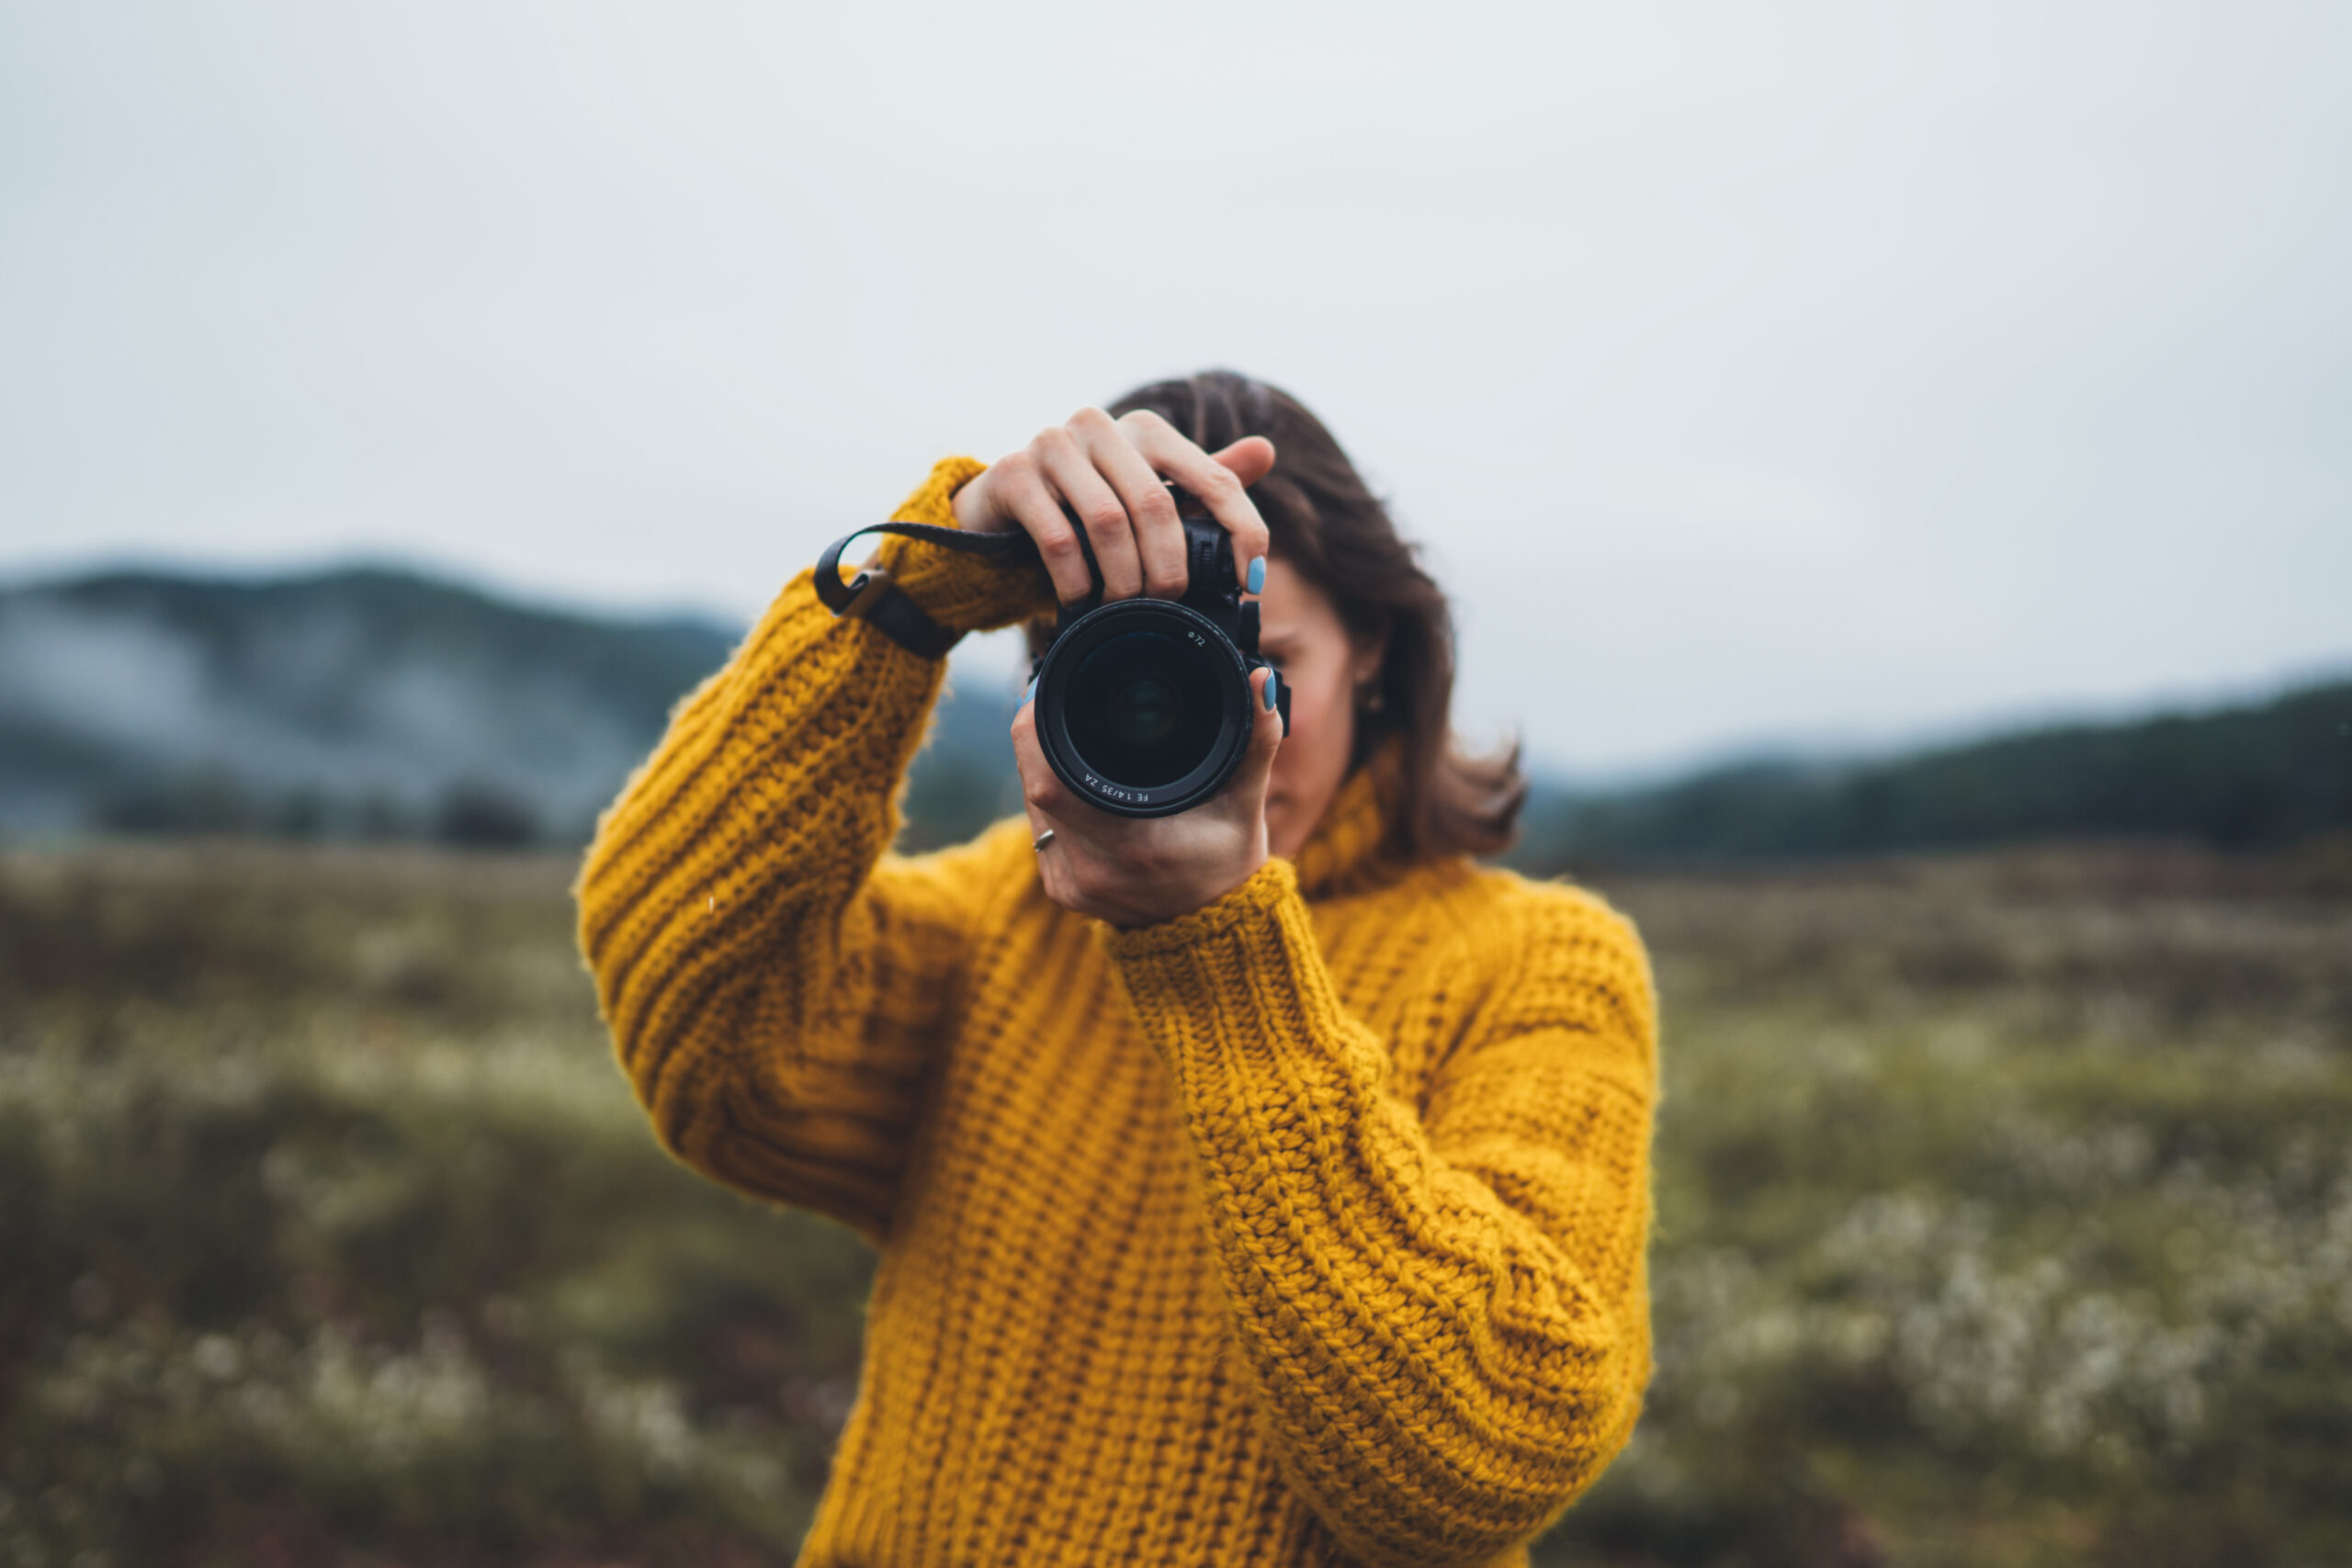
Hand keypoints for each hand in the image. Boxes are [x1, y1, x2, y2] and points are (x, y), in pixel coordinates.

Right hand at [952, 406, 1275, 605]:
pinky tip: (1080, 600)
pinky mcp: (1011, 474)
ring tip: (1125, 609)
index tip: (1252, 583)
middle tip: (1169, 605)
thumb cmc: (1084, 511)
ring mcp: (1052, 444)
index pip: (1214, 478)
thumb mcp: (1148, 498)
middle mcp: (1100, 425)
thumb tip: (1266, 450)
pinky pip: (1057, 537)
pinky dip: (1077, 581)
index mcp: (1146, 429)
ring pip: (1108, 522)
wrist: (998, 515)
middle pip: (1157, 505)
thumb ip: (1202, 480)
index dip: (1242, 531)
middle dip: (1169, 568)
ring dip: (1122, 579)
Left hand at [1013, 666, 1284, 928]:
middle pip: (1034, 786)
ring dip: (1041, 768)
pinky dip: (1049, 800)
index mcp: (1133, 845)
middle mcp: (1093, 870)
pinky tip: (1070, 781)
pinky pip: (1039, 830)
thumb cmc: (1229, 861)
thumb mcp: (1247, 801)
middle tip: (1055, 701)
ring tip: (1063, 734)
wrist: (1213, 930)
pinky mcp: (1061, 890)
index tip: (1050, 691)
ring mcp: (1071, 885)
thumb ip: (1257, 739)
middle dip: (1038, 738)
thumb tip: (1259, 680)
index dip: (1038, 731)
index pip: (1051, 781)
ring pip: (1032, 806)